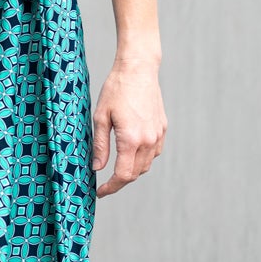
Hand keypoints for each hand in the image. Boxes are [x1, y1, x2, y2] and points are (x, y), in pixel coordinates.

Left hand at [91, 57, 165, 196]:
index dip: (111, 187)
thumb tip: (97, 168)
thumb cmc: (116, 89)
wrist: (138, 69)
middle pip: (135, 173)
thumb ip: (100, 145)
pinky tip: (131, 152)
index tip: (101, 192)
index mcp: (131, 139)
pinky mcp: (162, 128)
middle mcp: (148, 140)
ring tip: (116, 167)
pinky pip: (153, 152)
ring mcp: (158, 135)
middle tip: (105, 183)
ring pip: (146, 165)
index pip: (123, 175)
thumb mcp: (100, 117)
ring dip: (132, 170)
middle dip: (120, 181)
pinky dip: (142, 158)